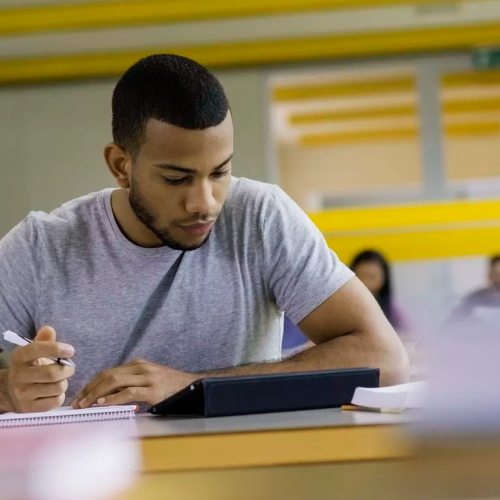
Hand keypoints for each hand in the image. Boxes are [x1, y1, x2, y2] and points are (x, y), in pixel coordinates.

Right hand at [7, 326, 75, 412]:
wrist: (8, 391)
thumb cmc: (28, 367)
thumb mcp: (33, 352)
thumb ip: (43, 340)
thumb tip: (49, 329)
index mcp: (19, 357)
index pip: (36, 349)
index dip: (56, 348)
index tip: (70, 350)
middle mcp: (19, 376)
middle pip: (52, 373)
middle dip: (67, 369)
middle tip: (70, 367)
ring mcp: (23, 394)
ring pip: (57, 388)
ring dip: (64, 382)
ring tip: (60, 380)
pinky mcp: (29, 409)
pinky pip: (56, 401)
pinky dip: (60, 395)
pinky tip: (54, 392)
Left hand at [72, 359, 196, 408]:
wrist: (191, 386)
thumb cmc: (168, 386)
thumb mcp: (148, 380)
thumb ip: (130, 384)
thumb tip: (106, 397)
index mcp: (137, 364)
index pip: (107, 372)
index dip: (91, 384)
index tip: (80, 396)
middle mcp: (140, 368)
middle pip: (107, 375)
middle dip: (89, 389)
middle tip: (77, 402)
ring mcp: (146, 377)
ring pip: (114, 381)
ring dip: (95, 394)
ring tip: (84, 405)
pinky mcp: (152, 389)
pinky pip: (128, 392)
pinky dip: (112, 398)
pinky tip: (102, 404)